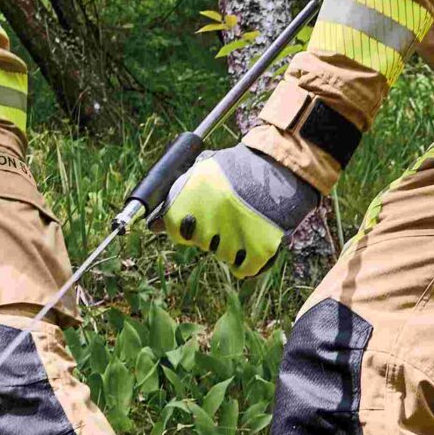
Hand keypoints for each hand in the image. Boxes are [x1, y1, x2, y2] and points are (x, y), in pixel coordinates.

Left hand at [155, 145, 316, 279]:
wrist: (282, 165)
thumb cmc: (241, 166)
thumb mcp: (204, 170)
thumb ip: (176, 197)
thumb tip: (151, 226)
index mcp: (186, 201)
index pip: (175, 230)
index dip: (188, 224)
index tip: (202, 215)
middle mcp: (204, 222)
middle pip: (203, 242)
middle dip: (215, 231)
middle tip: (232, 211)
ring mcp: (230, 239)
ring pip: (224, 255)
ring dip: (234, 242)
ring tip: (248, 217)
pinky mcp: (257, 251)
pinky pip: (245, 269)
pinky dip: (250, 260)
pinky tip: (256, 237)